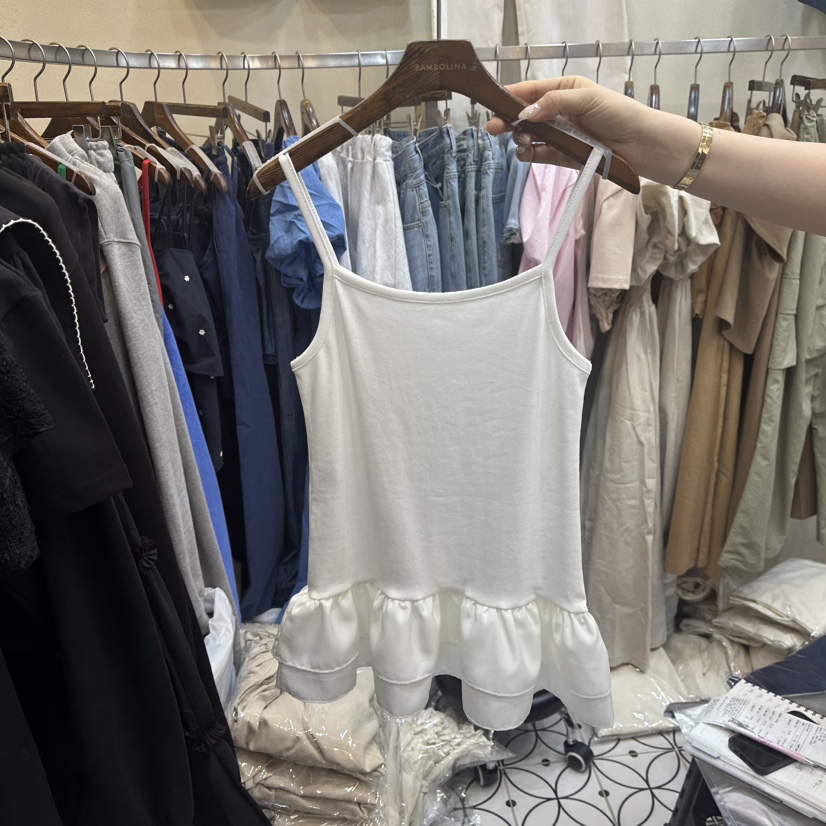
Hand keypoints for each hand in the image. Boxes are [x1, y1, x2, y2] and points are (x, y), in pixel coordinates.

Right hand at [486, 76, 657, 175]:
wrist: (641, 145)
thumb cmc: (619, 114)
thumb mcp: (586, 99)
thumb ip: (554, 104)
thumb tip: (525, 112)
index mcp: (564, 91)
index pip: (530, 91)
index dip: (510, 98)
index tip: (493, 105)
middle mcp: (558, 112)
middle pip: (524, 116)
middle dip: (507, 121)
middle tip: (493, 129)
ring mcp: (559, 135)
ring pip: (529, 136)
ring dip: (520, 139)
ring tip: (522, 141)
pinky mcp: (562, 156)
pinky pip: (539, 155)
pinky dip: (529, 155)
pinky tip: (526, 152)